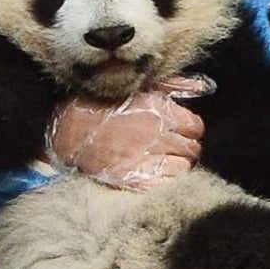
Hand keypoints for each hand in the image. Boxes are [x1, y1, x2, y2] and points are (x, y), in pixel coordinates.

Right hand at [49, 79, 207, 185]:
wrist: (64, 133)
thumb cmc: (98, 106)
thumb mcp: (135, 88)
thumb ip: (173, 86)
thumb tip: (205, 87)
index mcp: (159, 110)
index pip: (196, 126)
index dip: (188, 128)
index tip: (177, 130)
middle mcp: (158, 134)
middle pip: (192, 147)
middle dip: (183, 146)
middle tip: (167, 146)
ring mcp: (147, 157)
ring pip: (184, 166)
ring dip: (176, 164)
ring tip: (160, 159)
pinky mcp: (136, 178)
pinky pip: (168, 182)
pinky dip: (165, 179)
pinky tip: (153, 173)